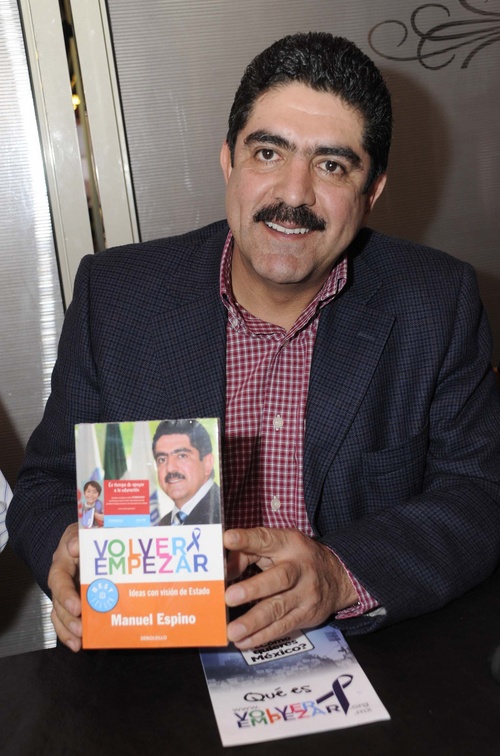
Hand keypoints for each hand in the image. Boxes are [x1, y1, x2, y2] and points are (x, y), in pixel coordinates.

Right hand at [47, 523, 81, 651]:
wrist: (81, 539)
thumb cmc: (83, 535)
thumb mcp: (82, 529)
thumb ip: (79, 536)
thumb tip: (74, 547)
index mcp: (62, 562)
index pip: (59, 579)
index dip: (66, 594)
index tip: (77, 606)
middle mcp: (60, 581)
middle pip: (58, 603)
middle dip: (69, 618)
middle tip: (81, 628)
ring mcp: (64, 593)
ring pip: (60, 615)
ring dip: (68, 630)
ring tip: (79, 642)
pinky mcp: (71, 602)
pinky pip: (65, 620)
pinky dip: (69, 634)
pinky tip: (79, 645)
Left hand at [223, 527, 356, 648]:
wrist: (338, 577)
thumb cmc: (297, 558)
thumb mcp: (279, 546)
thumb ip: (249, 553)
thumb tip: (225, 571)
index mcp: (289, 544)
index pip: (266, 539)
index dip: (247, 539)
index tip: (228, 539)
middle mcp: (299, 568)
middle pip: (278, 578)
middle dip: (253, 588)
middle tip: (230, 597)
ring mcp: (305, 594)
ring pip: (279, 608)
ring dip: (254, 621)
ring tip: (233, 631)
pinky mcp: (306, 615)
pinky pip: (282, 627)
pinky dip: (262, 636)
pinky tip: (243, 642)